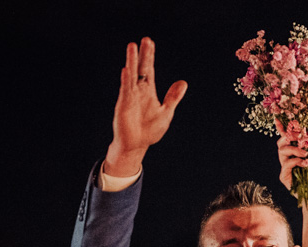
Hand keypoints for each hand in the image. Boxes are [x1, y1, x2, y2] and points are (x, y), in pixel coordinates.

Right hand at [104, 38, 187, 175]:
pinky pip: (126, 91)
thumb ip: (173, 97)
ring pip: (131, 76)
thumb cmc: (150, 129)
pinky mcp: (124, 105)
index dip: (149, 56)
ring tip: (132, 47)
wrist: (137, 145)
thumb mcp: (166, 112)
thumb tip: (183, 82)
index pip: (149, 70)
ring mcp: (130, 97)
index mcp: (148, 91)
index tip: (149, 42)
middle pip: (140, 69)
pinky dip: (126, 81)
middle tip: (144, 40)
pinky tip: (126, 70)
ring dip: (132, 61)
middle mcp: (138, 91)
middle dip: (142, 55)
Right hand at [276, 124, 307, 206]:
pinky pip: (287, 164)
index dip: (285, 128)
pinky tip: (306, 163)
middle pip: (281, 142)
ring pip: (282, 151)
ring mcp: (286, 168)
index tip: (283, 118)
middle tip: (299, 135)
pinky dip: (296, 161)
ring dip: (294, 148)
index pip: (289, 139)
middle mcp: (289, 160)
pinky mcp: (284, 177)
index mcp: (297, 155)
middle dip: (289, 135)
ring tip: (305, 153)